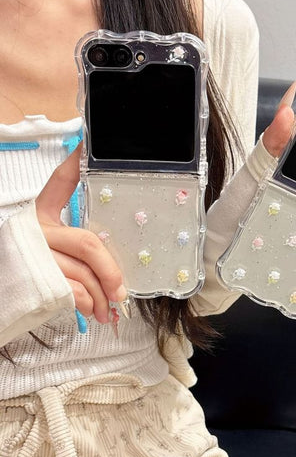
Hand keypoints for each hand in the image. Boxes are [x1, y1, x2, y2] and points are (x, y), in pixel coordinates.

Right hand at [36, 145, 126, 323]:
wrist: (2, 295)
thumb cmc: (28, 267)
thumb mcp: (48, 245)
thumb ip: (75, 243)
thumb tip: (112, 258)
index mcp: (39, 214)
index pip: (60, 182)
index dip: (76, 163)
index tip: (88, 145)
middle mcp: (35, 230)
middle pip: (87, 243)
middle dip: (111, 271)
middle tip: (122, 292)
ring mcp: (34, 255)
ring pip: (82, 272)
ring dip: (102, 295)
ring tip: (110, 310)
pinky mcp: (32, 279)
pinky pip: (70, 292)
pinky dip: (87, 304)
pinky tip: (92, 311)